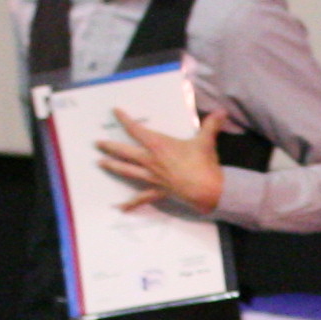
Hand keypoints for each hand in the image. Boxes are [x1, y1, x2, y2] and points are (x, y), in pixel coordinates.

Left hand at [96, 108, 225, 214]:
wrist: (207, 190)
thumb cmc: (203, 163)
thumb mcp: (206, 140)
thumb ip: (211, 124)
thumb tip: (222, 111)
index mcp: (159, 146)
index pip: (137, 130)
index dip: (125, 120)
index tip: (115, 112)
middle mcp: (151, 161)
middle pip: (126, 152)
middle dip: (110, 147)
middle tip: (97, 143)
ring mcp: (152, 177)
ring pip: (128, 171)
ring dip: (114, 167)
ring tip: (100, 163)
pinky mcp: (158, 191)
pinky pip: (142, 198)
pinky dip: (131, 204)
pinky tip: (121, 208)